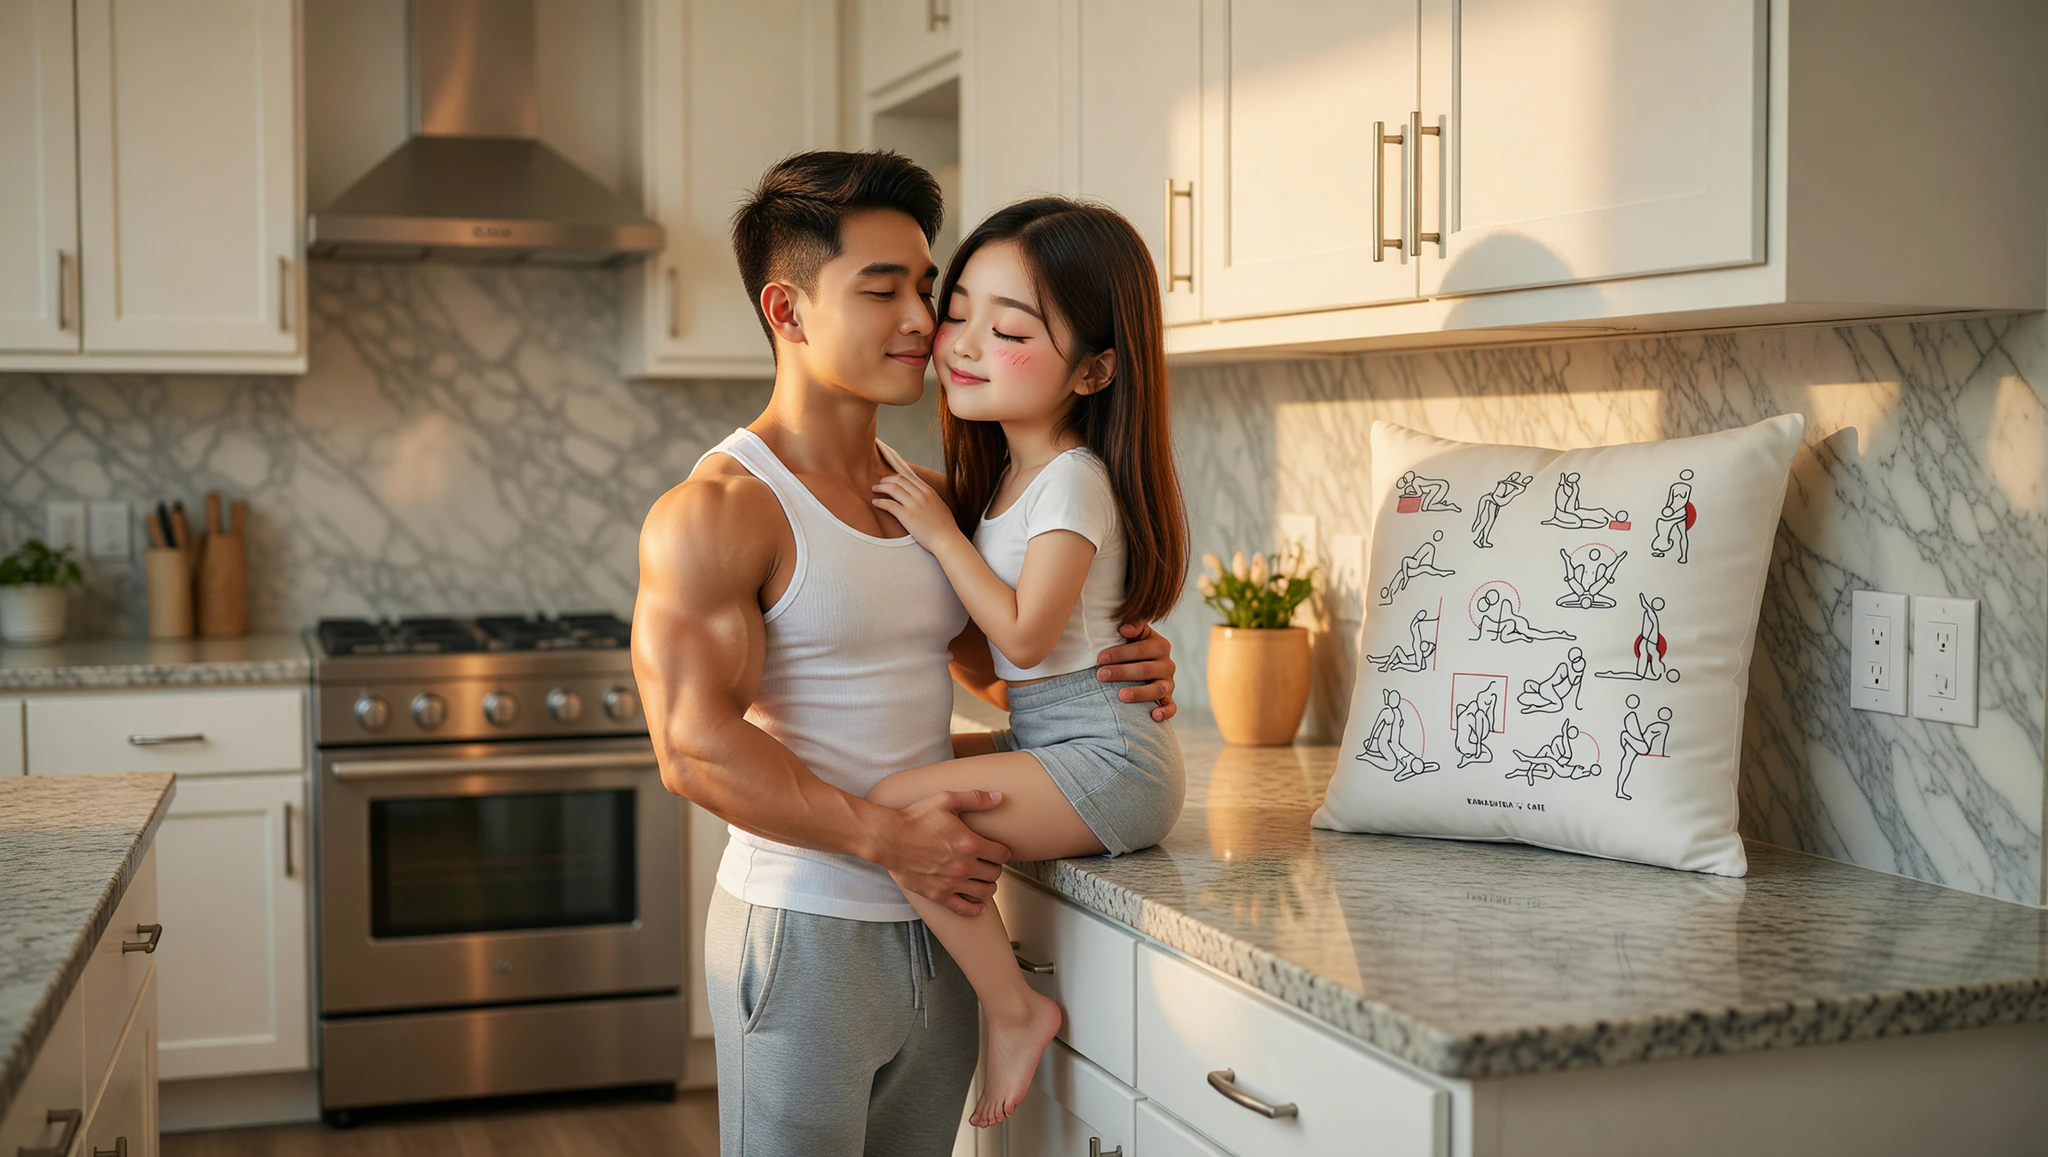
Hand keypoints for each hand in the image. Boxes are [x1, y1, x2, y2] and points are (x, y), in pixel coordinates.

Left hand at [871, 470, 961, 549]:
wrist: (947, 539)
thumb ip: (931, 499)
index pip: (909, 477)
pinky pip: (889, 504)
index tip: (890, 479)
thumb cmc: (945, 528)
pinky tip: (875, 502)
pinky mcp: (906, 516)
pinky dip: (880, 502)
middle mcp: (921, 494)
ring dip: (881, 487)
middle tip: (879, 483)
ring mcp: (914, 504)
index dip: (896, 477)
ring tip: (874, 489)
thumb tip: (924, 498)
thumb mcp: (940, 506)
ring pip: (892, 488)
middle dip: (886, 480)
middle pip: (899, 480)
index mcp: (929, 491)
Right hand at [878, 790, 1012, 915]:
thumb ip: (975, 799)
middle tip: (988, 863)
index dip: (1003, 852)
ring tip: (982, 880)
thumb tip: (999, 798)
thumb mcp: (946, 801)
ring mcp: (952, 883)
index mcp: (970, 844)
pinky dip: (976, 909)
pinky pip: (965, 909)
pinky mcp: (939, 895)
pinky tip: (979, 905)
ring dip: (988, 886)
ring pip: (985, 892)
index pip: (1002, 854)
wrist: (889, 839)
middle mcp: (964, 866)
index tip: (997, 850)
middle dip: (995, 868)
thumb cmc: (915, 818)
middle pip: (995, 874)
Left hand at [1098, 622, 1176, 721]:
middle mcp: (1167, 664)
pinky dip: (1165, 712)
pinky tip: (1154, 716)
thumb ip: (1133, 627)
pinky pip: (1171, 707)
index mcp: (1160, 646)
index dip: (1120, 653)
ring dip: (1139, 693)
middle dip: (1122, 672)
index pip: (1140, 649)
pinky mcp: (1168, 699)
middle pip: (1145, 670)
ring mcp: (1168, 683)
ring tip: (1121, 696)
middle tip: (1101, 675)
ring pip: (1157, 689)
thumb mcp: (1135, 634)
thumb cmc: (1132, 647)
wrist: (1144, 663)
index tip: (1100, 658)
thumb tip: (1124, 628)